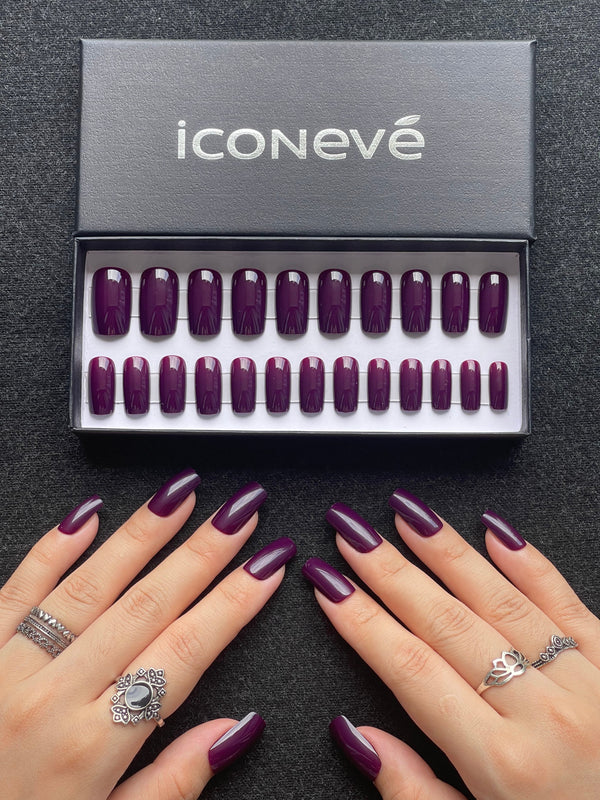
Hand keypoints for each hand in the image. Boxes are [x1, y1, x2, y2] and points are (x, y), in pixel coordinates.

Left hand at [0, 469, 294, 799]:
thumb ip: (174, 782)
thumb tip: (236, 729)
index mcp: (94, 746)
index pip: (185, 652)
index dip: (234, 603)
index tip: (267, 565)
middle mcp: (55, 696)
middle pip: (149, 605)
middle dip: (203, 551)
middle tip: (240, 510)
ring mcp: (10, 669)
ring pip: (91, 584)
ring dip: (142, 534)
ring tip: (180, 495)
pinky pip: (18, 588)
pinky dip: (53, 548)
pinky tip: (87, 514)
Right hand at [304, 490, 599, 798]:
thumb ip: (415, 793)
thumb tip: (359, 738)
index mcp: (502, 762)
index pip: (409, 669)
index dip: (361, 621)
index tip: (329, 585)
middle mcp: (542, 711)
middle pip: (444, 621)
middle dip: (389, 570)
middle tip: (352, 531)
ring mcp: (585, 683)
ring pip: (499, 598)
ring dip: (447, 550)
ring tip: (407, 514)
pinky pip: (567, 601)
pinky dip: (528, 562)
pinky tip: (495, 529)